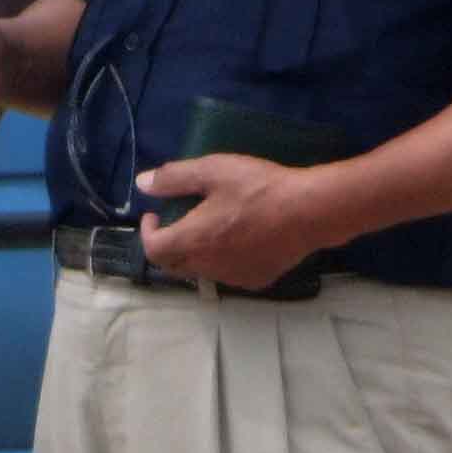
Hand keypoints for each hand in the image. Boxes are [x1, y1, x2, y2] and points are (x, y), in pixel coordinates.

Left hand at [136, 154, 340, 292]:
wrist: (309, 212)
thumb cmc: (259, 188)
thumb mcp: (213, 171)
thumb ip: (174, 178)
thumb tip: (143, 184)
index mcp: (193, 241)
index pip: (153, 250)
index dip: (147, 233)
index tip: (155, 215)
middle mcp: (208, 266)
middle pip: (173, 265)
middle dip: (168, 245)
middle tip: (178, 221)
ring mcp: (233, 278)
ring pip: (201, 271)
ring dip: (196, 253)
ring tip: (210, 228)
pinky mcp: (256, 281)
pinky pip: (228, 274)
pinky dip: (222, 260)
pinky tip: (239, 240)